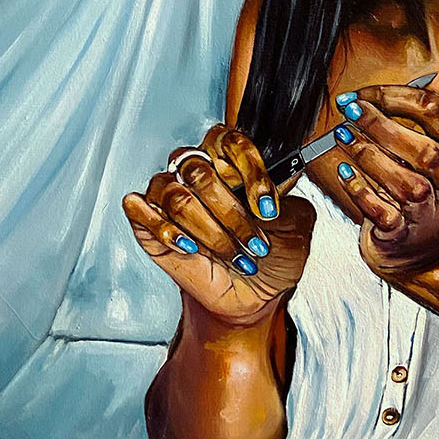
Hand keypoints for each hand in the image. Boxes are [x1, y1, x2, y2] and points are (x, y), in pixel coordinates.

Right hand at [122, 124, 315, 327]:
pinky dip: (166, 230)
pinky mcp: (148, 222)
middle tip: (254, 242)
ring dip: (209, 232)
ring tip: (230, 253)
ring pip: (176, 196)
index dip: (250, 171)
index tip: (268, 208)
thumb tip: (266, 202)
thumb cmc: (272, 257)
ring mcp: (171, 196)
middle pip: (200, 171)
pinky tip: (189, 247)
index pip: (230, 141)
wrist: (255, 296)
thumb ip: (289, 206)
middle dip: (232, 214)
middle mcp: (198, 173)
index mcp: (232, 163)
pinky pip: (140, 209)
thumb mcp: (298, 229)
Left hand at [328, 66, 438, 280]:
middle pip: (425, 152)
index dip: (398, 97)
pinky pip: (385, 213)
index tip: (364, 93)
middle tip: (351, 110)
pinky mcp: (404, 231)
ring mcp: (429, 209)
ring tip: (343, 135)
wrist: (427, 244)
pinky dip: (362, 192)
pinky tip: (345, 172)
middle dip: (384, 126)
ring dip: (369, 156)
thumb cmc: (434, 183)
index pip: (437, 114)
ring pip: (404, 183)